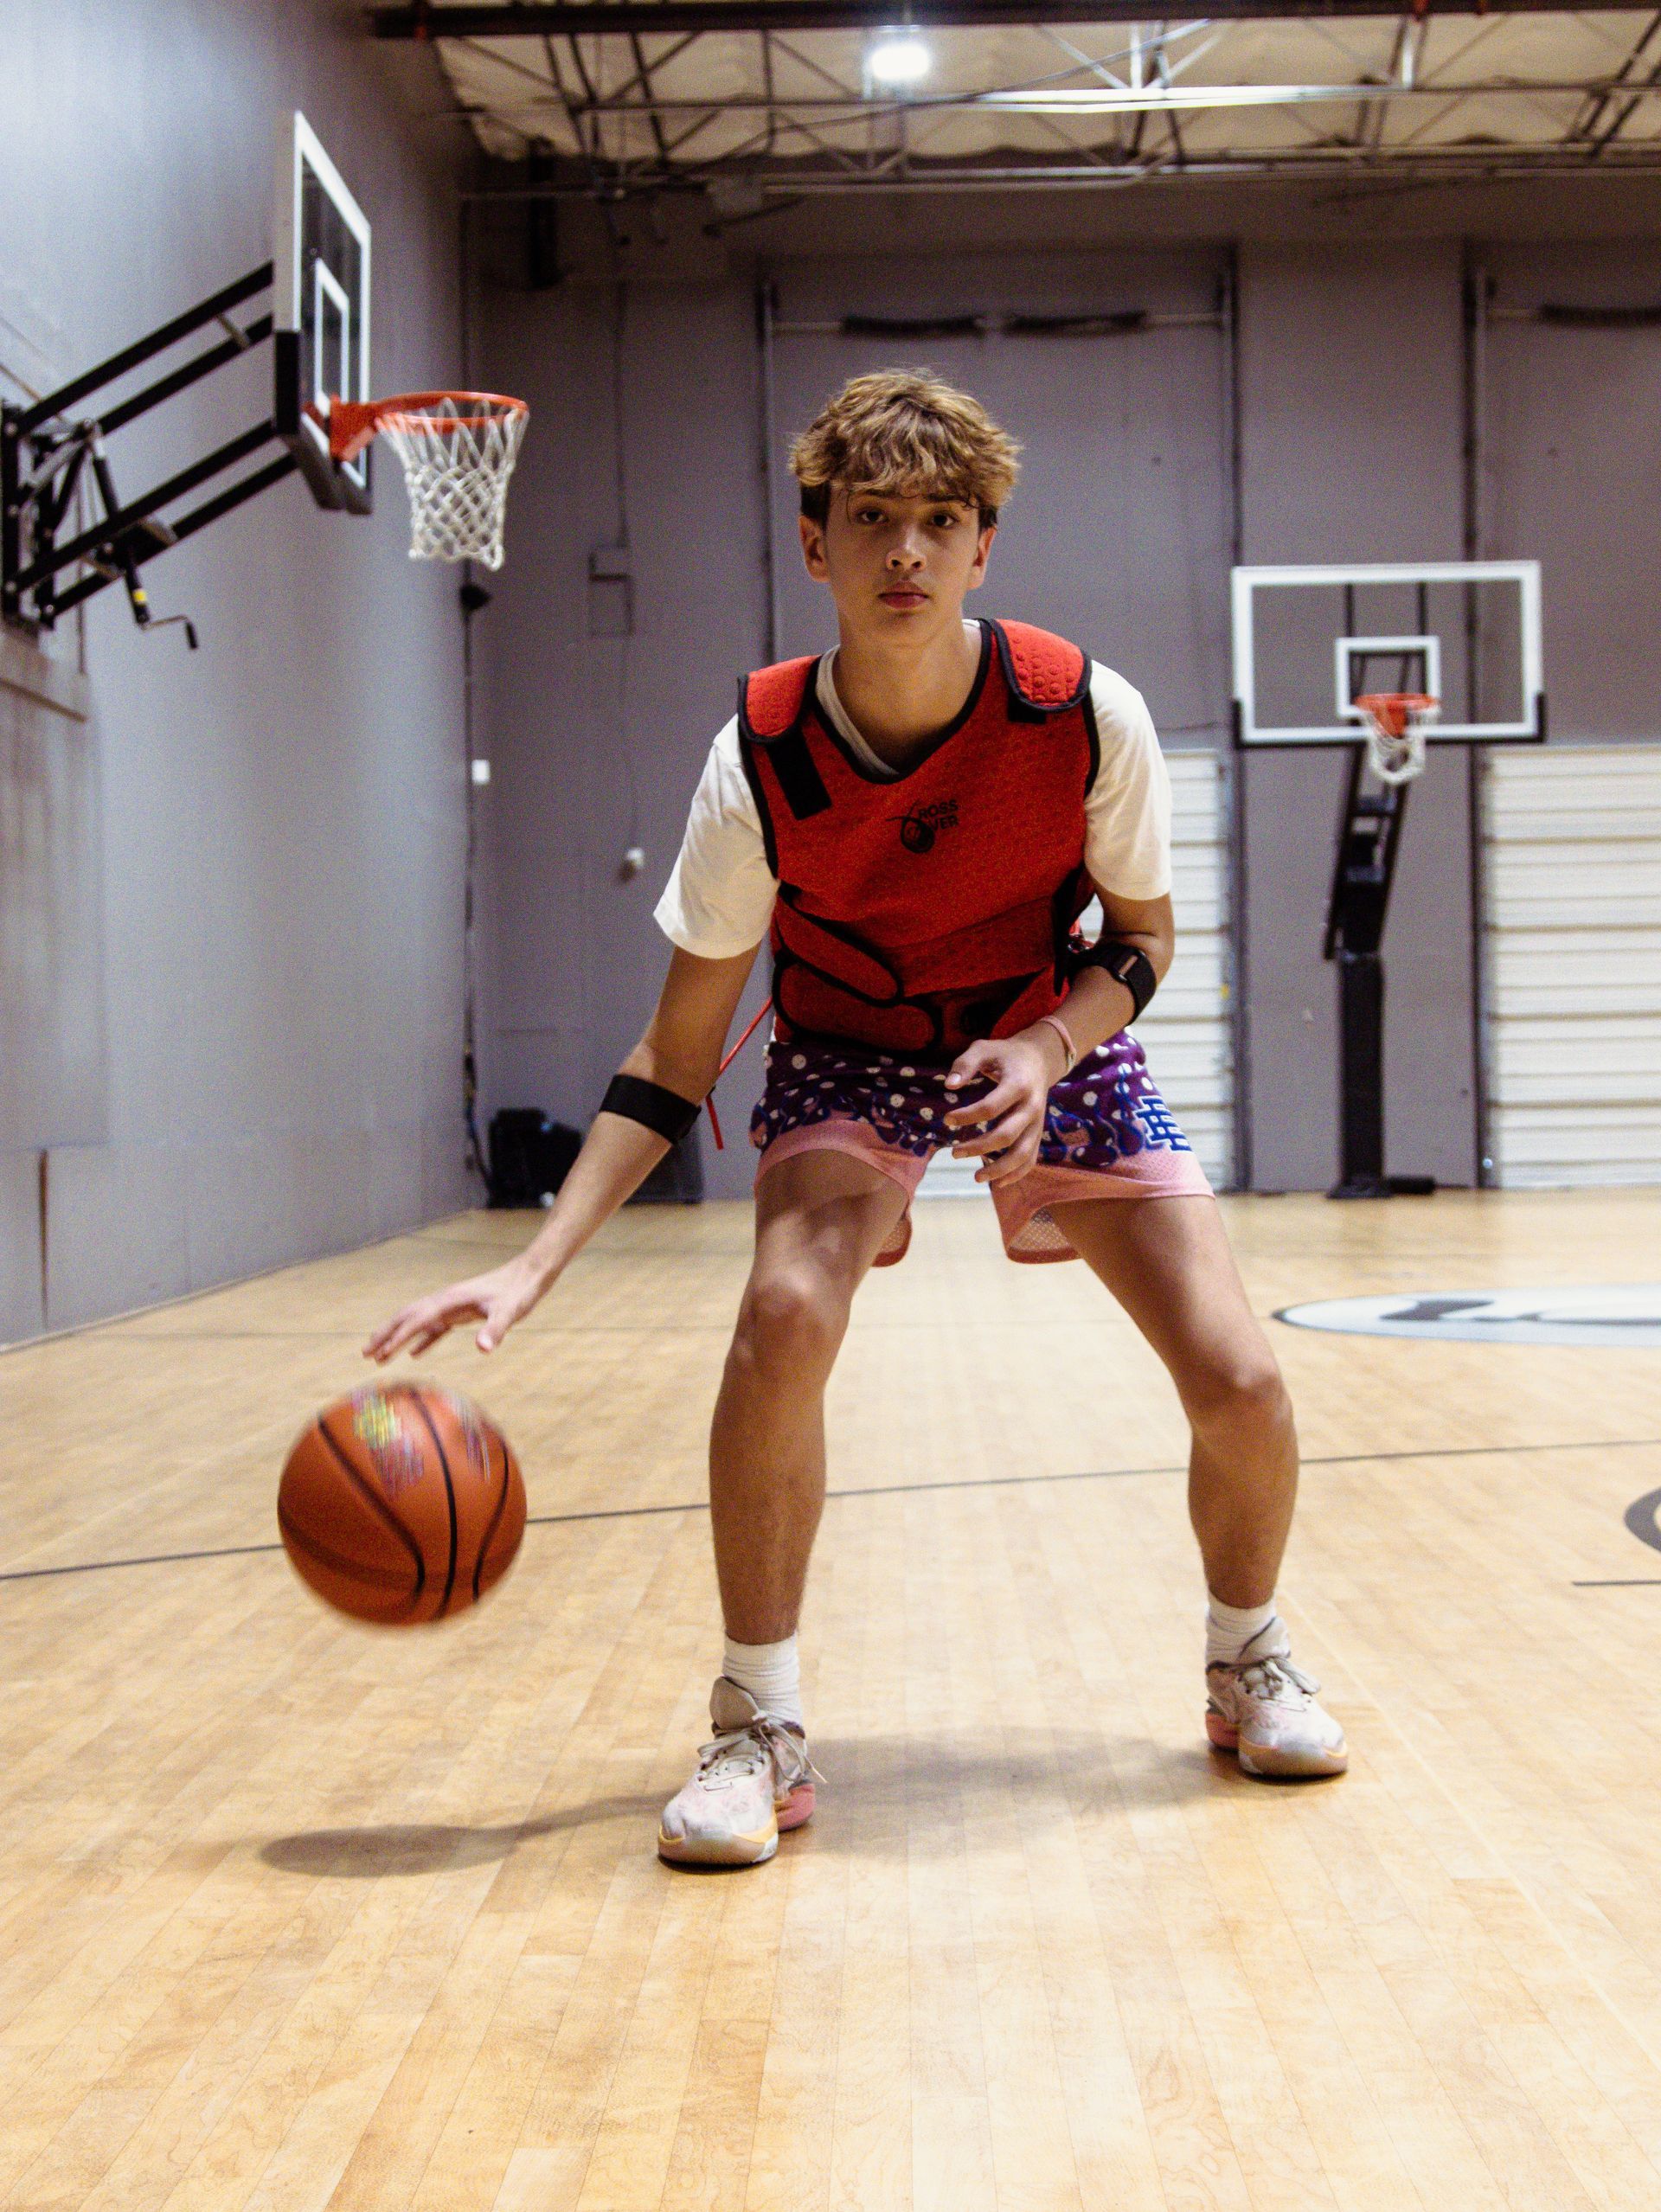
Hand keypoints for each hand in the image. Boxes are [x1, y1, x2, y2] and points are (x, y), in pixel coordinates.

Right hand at [363, 1253, 550, 1362]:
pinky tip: (414, 1354)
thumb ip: (495, 1330)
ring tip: (379, 1356)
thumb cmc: (520, 1291)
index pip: (417, 1320)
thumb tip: (483, 1349)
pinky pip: (436, 1328)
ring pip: (417, 1322)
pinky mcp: (463, 1312)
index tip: (380, 1353)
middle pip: (407, 1317)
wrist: (531, 1274)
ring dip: (398, 1337)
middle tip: (365, 1353)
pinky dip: (422, 1340)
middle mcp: (446, 1300)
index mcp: (451, 1299)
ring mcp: (453, 1305)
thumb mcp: (510, 1312)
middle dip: (386, 1334)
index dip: (398, 1336)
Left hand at [941, 1027, 1066, 1184]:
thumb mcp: (984, 1048)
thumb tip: (949, 1085)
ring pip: (1023, 1153)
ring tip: (976, 1177)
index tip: (947, 1119)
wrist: (1039, 1060)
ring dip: (1000, 1168)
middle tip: (954, 1153)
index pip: (991, 1107)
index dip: (967, 1116)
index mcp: (1019, 1085)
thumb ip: (965, 1063)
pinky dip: (1017, 1173)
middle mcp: (1032, 1107)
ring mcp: (1038, 1123)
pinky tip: (998, 1183)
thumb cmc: (1005, 1055)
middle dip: (979, 1147)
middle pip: (1007, 1135)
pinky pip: (1031, 1158)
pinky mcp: (1038, 1132)